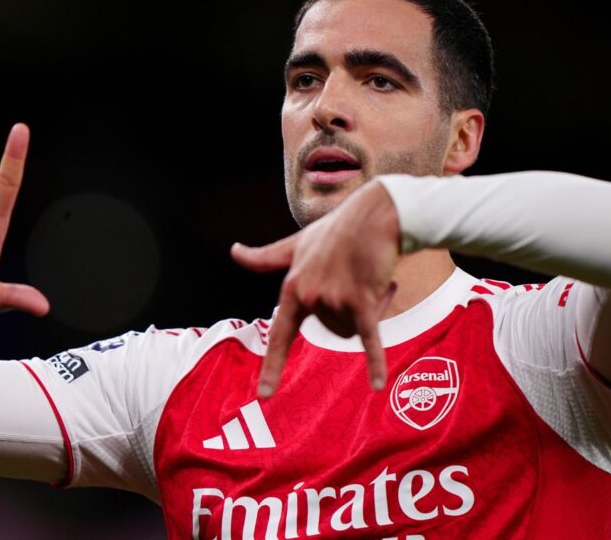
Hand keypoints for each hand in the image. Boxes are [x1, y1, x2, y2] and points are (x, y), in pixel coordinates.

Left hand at [231, 180, 400, 397]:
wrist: (374, 215)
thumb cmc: (337, 230)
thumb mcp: (295, 244)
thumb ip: (265, 257)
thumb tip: (233, 252)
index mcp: (292, 288)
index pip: (280, 334)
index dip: (273, 367)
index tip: (264, 395)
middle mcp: (310, 296)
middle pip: (333, 331)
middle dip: (351, 312)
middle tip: (363, 281)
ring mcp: (334, 299)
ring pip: (353, 330)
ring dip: (371, 311)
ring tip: (376, 281)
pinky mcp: (362, 300)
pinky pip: (369, 338)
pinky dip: (375, 362)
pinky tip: (377, 386)